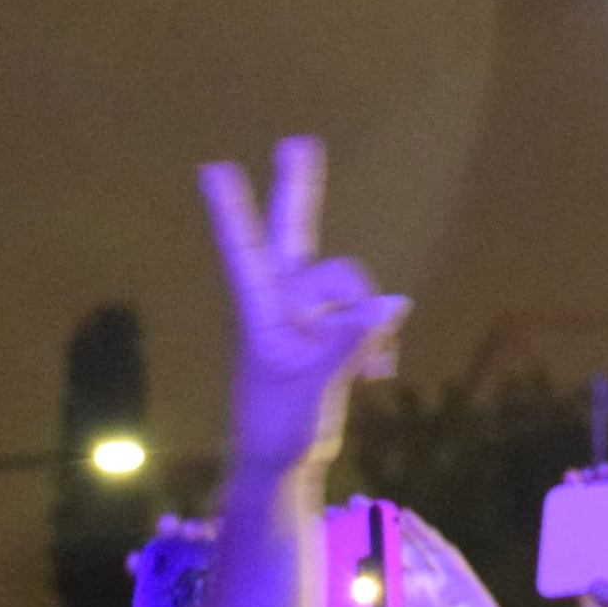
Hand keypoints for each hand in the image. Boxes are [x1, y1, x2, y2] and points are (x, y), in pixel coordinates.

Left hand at [201, 139, 408, 482]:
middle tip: (297, 143)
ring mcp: (309, 318)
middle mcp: (284, 305)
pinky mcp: (332, 336)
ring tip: (373, 373)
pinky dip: (378, 341)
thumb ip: (350, 341)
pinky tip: (378, 376)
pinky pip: (369, 318)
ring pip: (353, 288)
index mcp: (261, 311)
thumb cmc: (280, 426)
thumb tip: (394, 304)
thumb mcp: (316, 385)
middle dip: (299, 189)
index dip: (234, 210)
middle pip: (297, 236)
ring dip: (371, 323)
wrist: (281, 464)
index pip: (245, 251)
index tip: (213, 168)